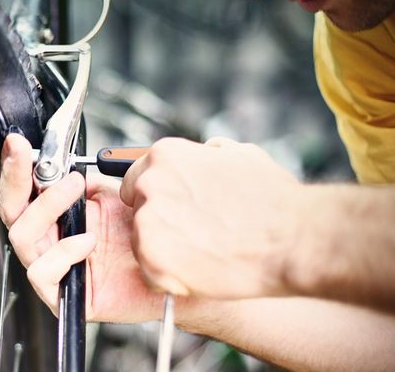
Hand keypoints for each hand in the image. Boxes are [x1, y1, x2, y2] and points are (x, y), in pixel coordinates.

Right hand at [0, 134, 164, 322]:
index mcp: (56, 218)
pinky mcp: (61, 295)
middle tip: (31, 160)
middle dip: (16, 180)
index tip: (17, 145)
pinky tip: (87, 242)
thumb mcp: (112, 198)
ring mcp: (52, 268)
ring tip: (75, 192)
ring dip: (46, 208)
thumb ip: (85, 182)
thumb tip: (65, 167)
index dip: (15, 167)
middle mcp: (49, 242)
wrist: (167, 273)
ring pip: (22, 238)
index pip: (23, 192)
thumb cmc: (142, 243)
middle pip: (11, 212)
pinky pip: (42, 272)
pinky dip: (62, 253)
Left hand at [120, 137, 302, 298]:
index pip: (137, 178)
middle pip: (138, 211)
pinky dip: (169, 278)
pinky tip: (199, 272)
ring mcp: (148, 218)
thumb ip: (211, 154)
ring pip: (142, 242)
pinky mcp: (151, 253)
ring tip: (204, 255)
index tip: (174, 213)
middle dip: (161, 225)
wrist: (293, 237)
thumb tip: (204, 153)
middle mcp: (151, 182)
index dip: (157, 200)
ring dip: (165, 252)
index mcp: (167, 156)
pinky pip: (149, 271)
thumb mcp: (242, 155)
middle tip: (195, 237)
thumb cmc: (274, 200)